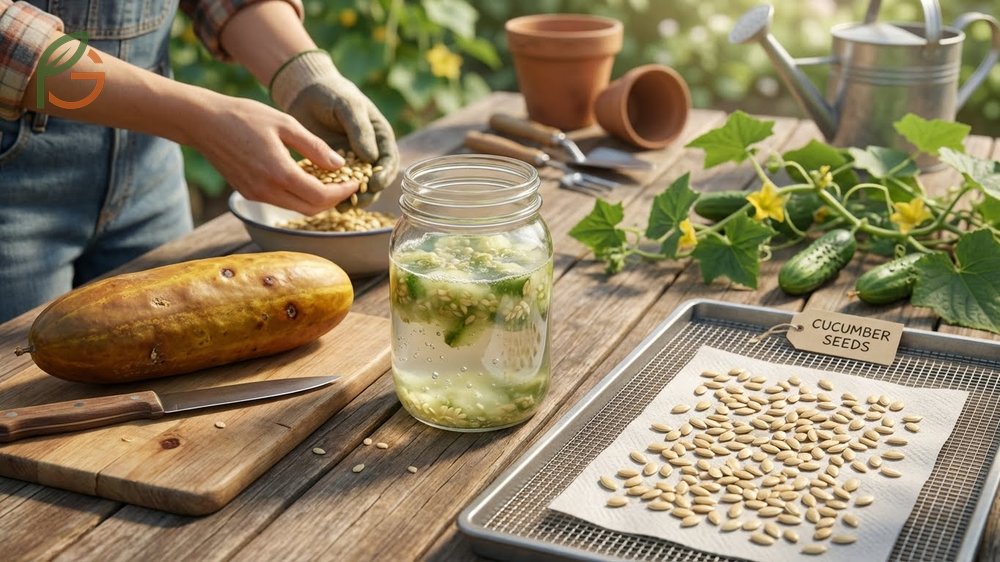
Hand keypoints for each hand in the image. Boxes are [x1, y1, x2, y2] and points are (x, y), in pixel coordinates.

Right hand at [189, 95, 356, 215]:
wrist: (202, 122)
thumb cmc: (244, 116)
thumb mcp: (285, 123)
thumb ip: (314, 147)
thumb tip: (339, 165)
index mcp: (278, 173)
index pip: (320, 197)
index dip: (342, 193)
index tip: (355, 182)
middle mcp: (266, 190)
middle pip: (310, 209)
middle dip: (332, 200)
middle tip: (346, 184)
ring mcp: (256, 195)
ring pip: (295, 208)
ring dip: (315, 199)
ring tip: (329, 180)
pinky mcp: (248, 193)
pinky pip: (280, 201)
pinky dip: (297, 195)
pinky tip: (304, 178)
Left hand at [270, 51, 398, 196]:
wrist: (305, 92)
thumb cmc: (332, 94)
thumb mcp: (349, 106)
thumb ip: (360, 130)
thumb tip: (370, 158)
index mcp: (380, 138)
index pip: (388, 161)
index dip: (384, 175)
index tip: (374, 183)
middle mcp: (369, 153)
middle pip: (375, 180)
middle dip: (368, 192)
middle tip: (358, 199)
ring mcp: (350, 163)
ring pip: (356, 187)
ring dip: (351, 198)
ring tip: (342, 206)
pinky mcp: (331, 167)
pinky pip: (335, 185)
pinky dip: (332, 194)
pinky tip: (325, 201)